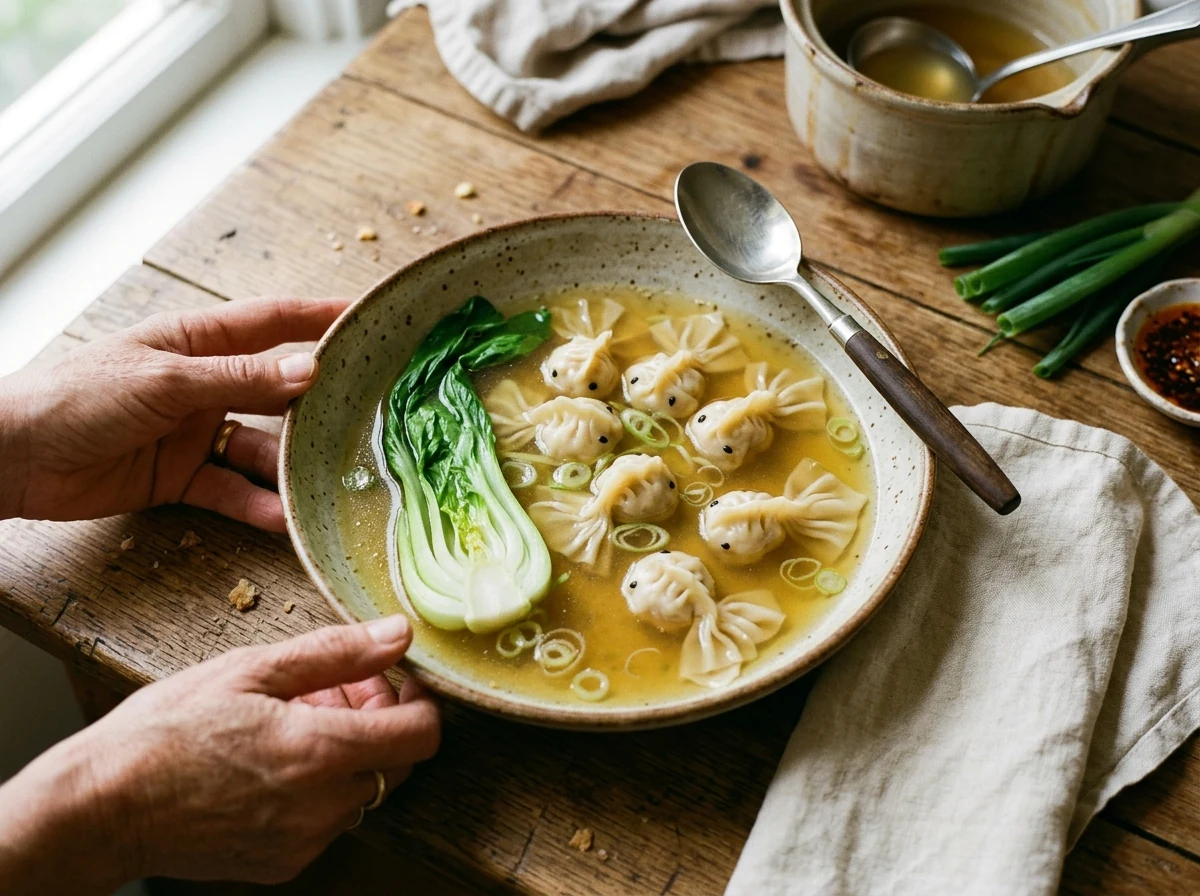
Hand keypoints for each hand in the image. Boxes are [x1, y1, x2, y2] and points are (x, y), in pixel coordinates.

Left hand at [0, 296, 349, 530]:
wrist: (16, 457)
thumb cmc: (80, 395)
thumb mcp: (166, 380)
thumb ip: (240, 379)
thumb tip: (309, 370)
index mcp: (198, 342)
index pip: (274, 322)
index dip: (321, 317)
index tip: (369, 318)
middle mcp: (206, 384)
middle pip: (277, 391)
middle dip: (320, 404)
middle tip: (371, 416)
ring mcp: (196, 432)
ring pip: (261, 448)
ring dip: (291, 467)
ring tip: (329, 482)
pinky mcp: (182, 477)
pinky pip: (231, 490)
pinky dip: (256, 504)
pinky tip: (284, 517)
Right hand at [0, 616, 439, 890]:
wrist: (100, 810)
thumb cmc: (164, 732)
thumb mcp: (250, 670)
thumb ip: (336, 653)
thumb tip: (398, 633)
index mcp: (321, 753)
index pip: (423, 734)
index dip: (420, 700)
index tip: (394, 678)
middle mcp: (323, 807)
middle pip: (398, 762)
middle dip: (380, 720)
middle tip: (334, 689)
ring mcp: (304, 843)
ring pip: (364, 791)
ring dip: (350, 753)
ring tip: (295, 719)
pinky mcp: (283, 864)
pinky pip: (329, 820)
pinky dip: (320, 788)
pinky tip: (276, 759)